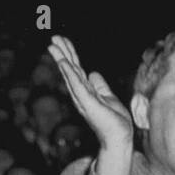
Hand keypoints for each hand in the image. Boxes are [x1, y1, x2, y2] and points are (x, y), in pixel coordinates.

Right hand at [47, 35, 131, 150]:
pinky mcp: (88, 104)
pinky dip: (70, 73)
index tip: (62, 42)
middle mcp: (81, 94)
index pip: (76, 69)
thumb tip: (92, 73)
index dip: (70, 55)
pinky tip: (64, 63)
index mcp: (86, 91)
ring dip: (62, 59)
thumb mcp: (108, 97)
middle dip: (63, 53)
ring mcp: (83, 99)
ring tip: (54, 45)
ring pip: (71, 74)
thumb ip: (100, 86)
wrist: (120, 137)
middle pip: (71, 69)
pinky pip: (77, 85)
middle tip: (54, 38)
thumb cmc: (115, 121)